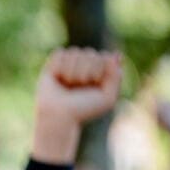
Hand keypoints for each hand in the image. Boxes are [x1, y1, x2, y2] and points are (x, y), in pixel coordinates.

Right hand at [33, 47, 121, 163]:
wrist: (58, 117)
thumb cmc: (83, 110)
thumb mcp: (107, 97)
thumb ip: (116, 76)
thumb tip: (113, 55)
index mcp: (99, 72)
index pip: (105, 57)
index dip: (100, 70)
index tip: (95, 85)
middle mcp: (84, 66)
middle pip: (90, 53)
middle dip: (87, 71)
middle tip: (79, 87)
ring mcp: (69, 64)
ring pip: (75, 52)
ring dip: (73, 71)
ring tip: (68, 84)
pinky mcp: (53, 64)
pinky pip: (60, 53)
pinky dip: (60, 67)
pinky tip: (57, 77)